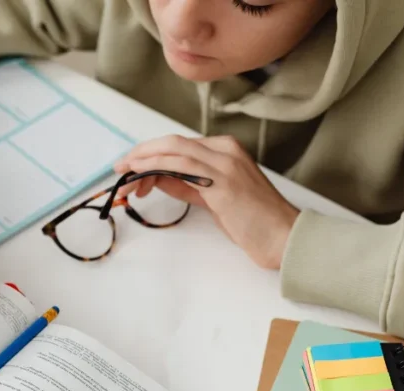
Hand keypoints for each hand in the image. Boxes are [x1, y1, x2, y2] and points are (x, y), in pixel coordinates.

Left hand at [114, 135, 298, 268]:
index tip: (132, 167)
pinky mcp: (222, 181)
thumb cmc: (253, 222)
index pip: (180, 145)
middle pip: (173, 142)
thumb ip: (188, 185)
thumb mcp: (214, 199)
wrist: (283, 236)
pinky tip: (140, 174)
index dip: (151, 154)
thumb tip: (158, 179)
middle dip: (141, 152)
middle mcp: (226, 150)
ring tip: (124, 173)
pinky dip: (156, 166)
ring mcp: (225, 163)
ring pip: (174, 149)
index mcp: (227, 150)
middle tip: (120, 167)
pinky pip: (181, 166)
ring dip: (143, 160)